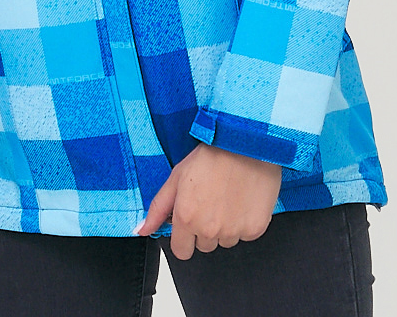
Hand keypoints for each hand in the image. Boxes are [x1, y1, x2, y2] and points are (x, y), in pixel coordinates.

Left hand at [138, 144, 281, 258]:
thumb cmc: (211, 157)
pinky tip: (241, 200)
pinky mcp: (254, 229)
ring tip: (227, 197)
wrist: (244, 145)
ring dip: (225, 226)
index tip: (190, 222)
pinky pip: (245, 235)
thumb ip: (158, 208)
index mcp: (186, 218)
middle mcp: (209, 230)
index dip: (184, 237)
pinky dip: (244, 222)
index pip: (181, 251)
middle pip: (204, 245)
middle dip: (205, 229)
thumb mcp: (176, 177)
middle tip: (210, 201)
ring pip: (225, 241)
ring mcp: (233, 231)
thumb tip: (142, 230)